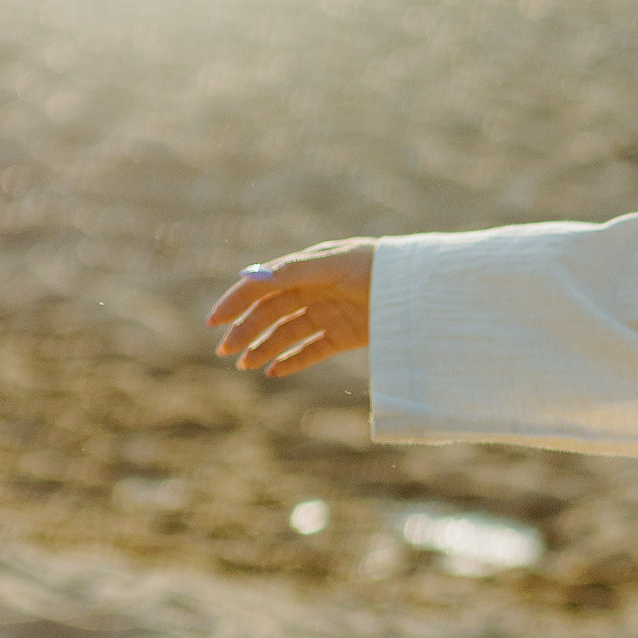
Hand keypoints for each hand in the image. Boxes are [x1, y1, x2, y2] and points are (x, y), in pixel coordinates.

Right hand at [208, 241, 374, 376]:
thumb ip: (295, 270)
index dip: (236, 302)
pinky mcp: (345, 336)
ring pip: (287, 334)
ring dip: (264, 348)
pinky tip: (272, 372)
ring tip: (244, 365)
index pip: (263, 285)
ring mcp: (329, 314)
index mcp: (307, 268)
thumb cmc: (379, 266)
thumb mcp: (335, 264)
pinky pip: (311, 351)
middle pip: (271, 312)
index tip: (214, 321)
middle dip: (246, 330)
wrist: (422, 289)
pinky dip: (291, 362)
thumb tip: (252, 277)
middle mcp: (314, 290)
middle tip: (225, 351)